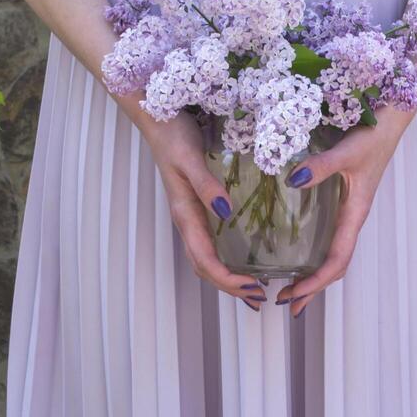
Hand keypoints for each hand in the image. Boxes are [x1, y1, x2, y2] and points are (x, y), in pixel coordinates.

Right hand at [121, 99, 266, 309]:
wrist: (158, 118)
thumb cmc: (174, 136)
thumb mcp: (190, 158)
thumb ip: (206, 185)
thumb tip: (226, 213)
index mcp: (184, 214)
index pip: (204, 260)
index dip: (227, 279)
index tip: (252, 288)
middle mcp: (187, 220)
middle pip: (205, 267)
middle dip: (230, 287)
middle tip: (259, 298)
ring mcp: (191, 216)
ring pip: (206, 258)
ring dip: (228, 279)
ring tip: (253, 290)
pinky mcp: (197, 207)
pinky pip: (211, 243)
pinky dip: (226, 260)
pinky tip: (244, 260)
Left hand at [274, 102, 416, 317]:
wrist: (391, 119)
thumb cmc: (373, 135)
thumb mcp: (348, 150)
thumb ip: (322, 165)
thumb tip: (292, 180)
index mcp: (355, 214)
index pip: (336, 260)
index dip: (315, 282)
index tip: (292, 294)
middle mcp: (351, 219)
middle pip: (335, 266)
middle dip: (312, 289)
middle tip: (285, 303)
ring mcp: (348, 212)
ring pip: (333, 255)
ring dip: (313, 276)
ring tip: (290, 291)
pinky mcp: (343, 202)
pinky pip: (329, 238)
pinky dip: (314, 255)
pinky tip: (298, 255)